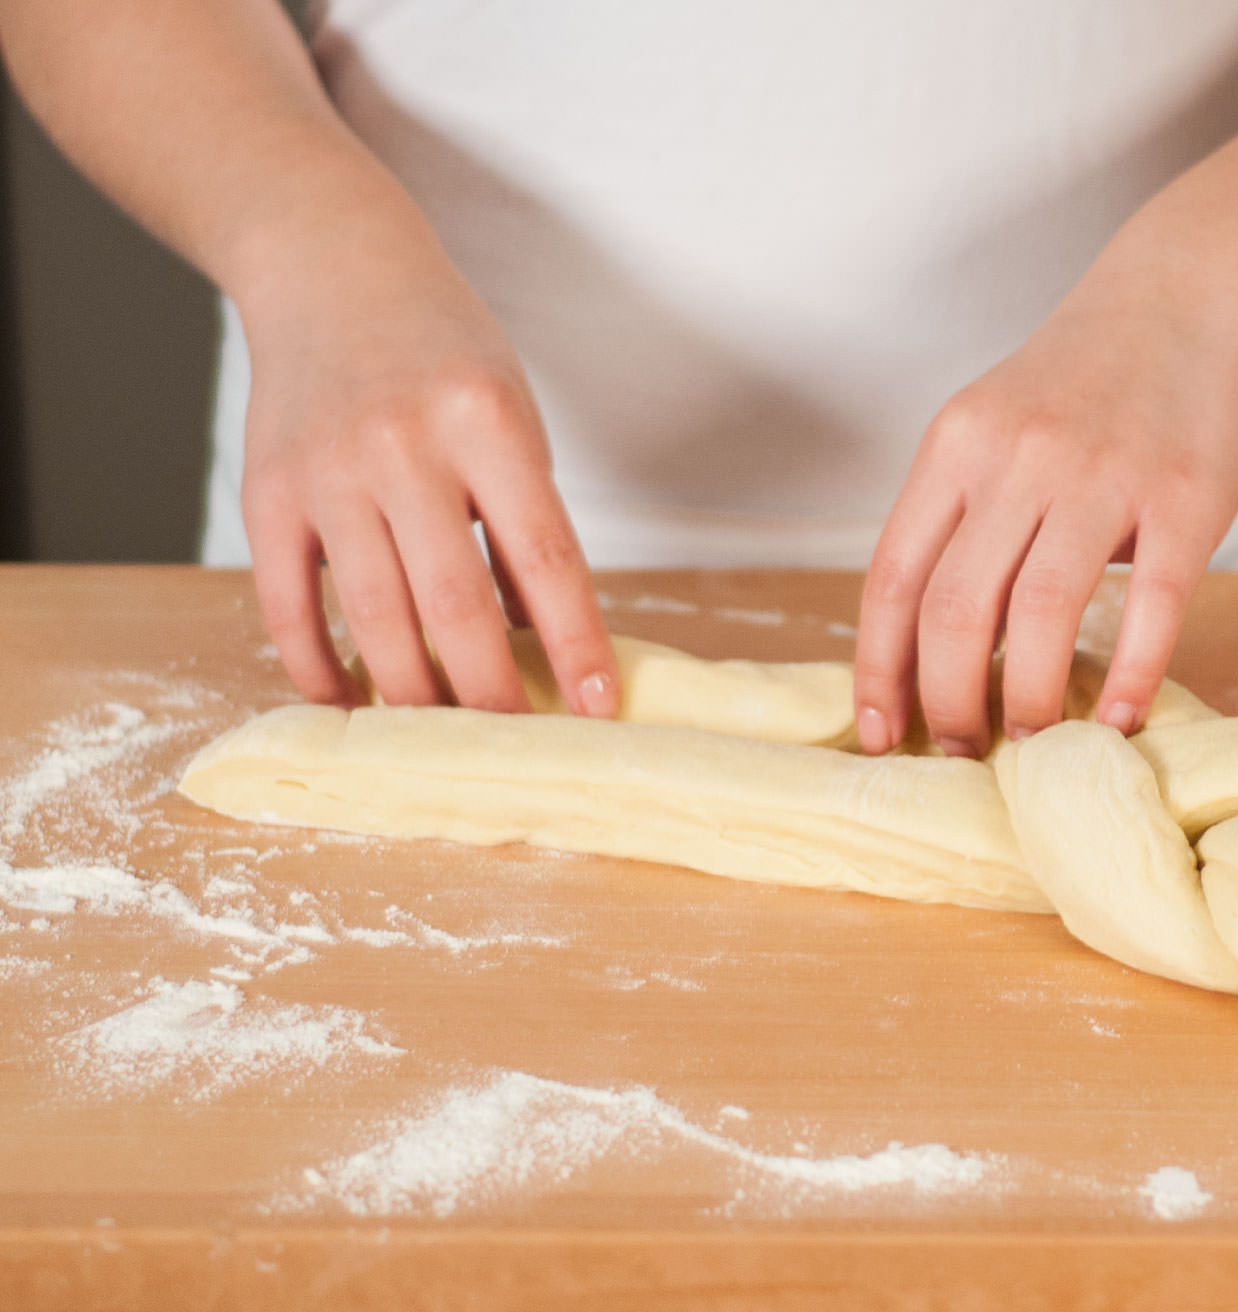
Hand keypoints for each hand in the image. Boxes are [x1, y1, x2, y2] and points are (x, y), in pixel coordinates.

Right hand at [237, 216, 615, 715]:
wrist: (330, 266)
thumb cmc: (445, 356)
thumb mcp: (511, 420)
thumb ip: (523, 524)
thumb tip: (546, 645)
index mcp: (487, 422)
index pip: (545, 558)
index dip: (575, 643)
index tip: (600, 709)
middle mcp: (404, 446)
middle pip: (455, 605)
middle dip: (493, 694)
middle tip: (521, 748)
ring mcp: (328, 470)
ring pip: (375, 617)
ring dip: (415, 694)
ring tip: (447, 740)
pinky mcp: (266, 492)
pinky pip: (288, 604)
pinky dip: (319, 665)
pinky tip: (352, 702)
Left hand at [853, 216, 1237, 756]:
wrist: (1190, 291)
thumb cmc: (1085, 381)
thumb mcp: (993, 428)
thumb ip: (960, 517)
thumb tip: (927, 647)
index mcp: (956, 447)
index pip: (893, 579)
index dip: (880, 670)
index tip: (884, 734)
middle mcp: (1018, 458)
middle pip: (957, 610)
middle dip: (950, 702)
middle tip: (965, 752)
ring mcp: (1104, 475)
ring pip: (1043, 614)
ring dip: (1033, 700)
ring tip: (1035, 745)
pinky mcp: (1187, 495)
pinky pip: (1154, 604)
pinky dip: (1135, 675)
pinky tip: (1123, 720)